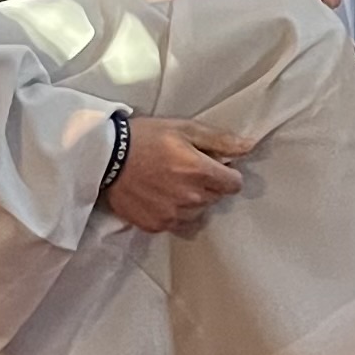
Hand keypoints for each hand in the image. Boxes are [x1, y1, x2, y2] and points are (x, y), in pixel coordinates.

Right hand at [104, 117, 251, 233]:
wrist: (105, 157)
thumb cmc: (145, 138)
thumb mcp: (184, 128)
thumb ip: (220, 140)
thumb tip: (249, 146)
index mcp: (200, 172)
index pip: (234, 184)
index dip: (226, 173)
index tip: (212, 166)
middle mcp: (190, 198)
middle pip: (216, 197)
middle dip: (207, 185)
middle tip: (184, 170)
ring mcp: (173, 215)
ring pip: (198, 212)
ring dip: (191, 201)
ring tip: (169, 184)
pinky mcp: (156, 225)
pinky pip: (177, 223)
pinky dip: (173, 213)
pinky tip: (158, 196)